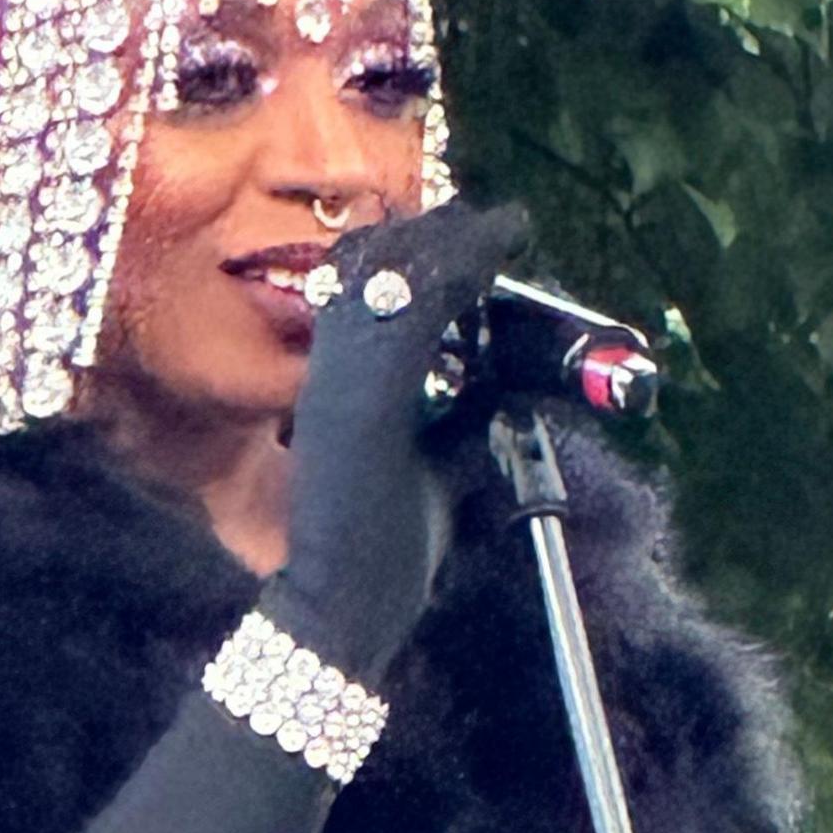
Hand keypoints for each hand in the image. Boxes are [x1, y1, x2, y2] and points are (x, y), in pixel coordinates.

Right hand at [265, 201, 527, 679]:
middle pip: (376, 266)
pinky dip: (459, 276)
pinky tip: (494, 258)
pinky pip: (416, 310)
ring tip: (501, 230)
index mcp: (334, 382)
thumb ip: (457, 428)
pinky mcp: (365, 396)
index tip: (474, 234)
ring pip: (394, 276)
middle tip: (497, 224)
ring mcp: (341, 379)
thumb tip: (503, 396)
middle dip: (442, 235)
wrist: (337, 608)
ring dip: (455, 245)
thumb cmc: (377, 548)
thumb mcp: (430, 471)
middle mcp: (329, 369)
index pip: (364, 289)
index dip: (417, 251)